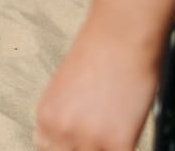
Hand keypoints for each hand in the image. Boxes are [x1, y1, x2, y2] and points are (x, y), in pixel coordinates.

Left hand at [34, 26, 157, 150]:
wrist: (121, 35)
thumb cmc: (99, 53)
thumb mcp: (66, 86)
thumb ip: (65, 113)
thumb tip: (72, 133)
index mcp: (45, 116)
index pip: (47, 148)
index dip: (66, 146)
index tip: (80, 141)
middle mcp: (61, 131)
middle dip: (84, 147)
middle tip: (99, 136)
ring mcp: (90, 140)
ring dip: (104, 148)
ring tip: (115, 130)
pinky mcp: (118, 143)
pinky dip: (125, 148)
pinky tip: (129, 137)